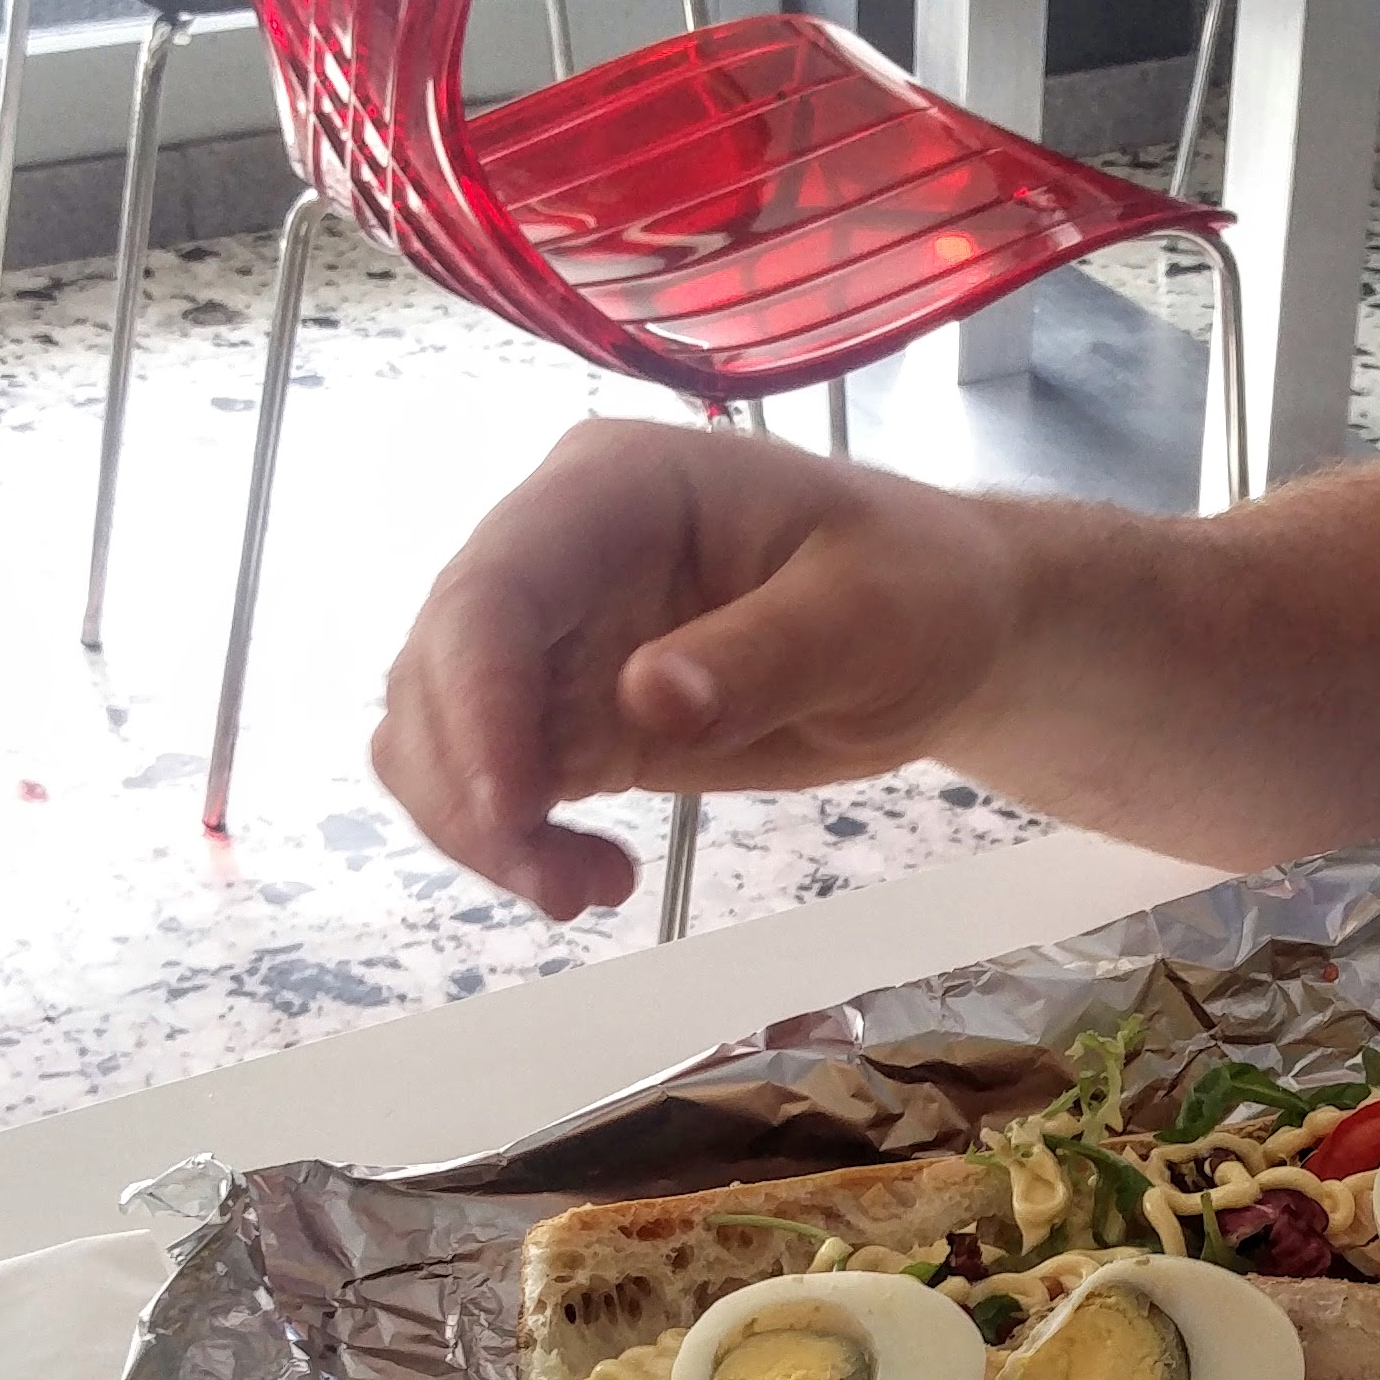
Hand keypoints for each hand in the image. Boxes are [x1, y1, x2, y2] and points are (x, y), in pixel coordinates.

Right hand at [374, 419, 1031, 915]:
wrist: (942, 628)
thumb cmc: (919, 590)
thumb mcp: (873, 616)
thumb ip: (766, 654)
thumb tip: (647, 701)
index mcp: (614, 489)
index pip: (496, 586)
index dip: (476, 702)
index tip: (511, 813)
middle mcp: (554, 548)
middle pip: (439, 663)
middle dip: (471, 787)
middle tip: (564, 890)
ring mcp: (551, 631)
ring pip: (436, 728)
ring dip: (478, 825)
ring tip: (583, 891)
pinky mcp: (565, 710)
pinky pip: (483, 773)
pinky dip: (508, 838)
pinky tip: (591, 877)